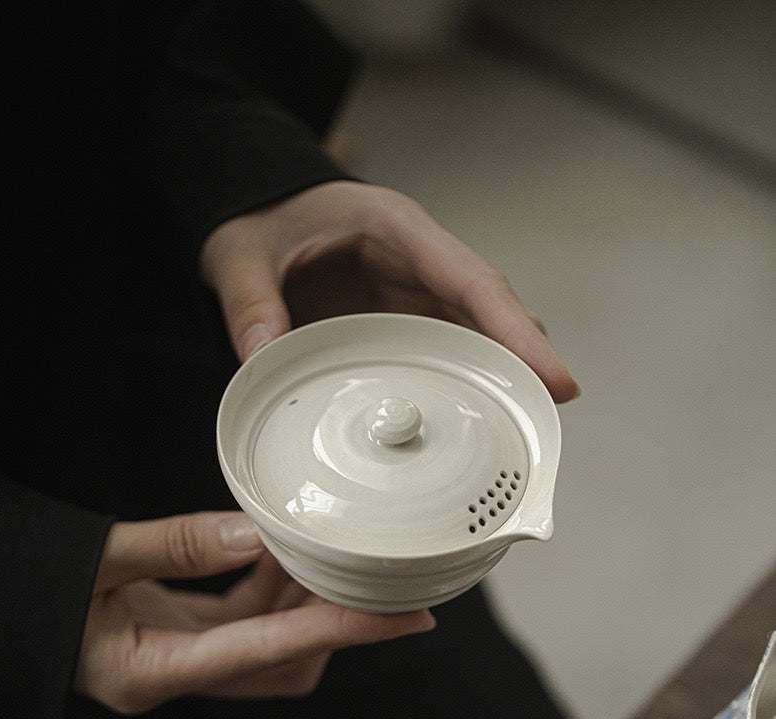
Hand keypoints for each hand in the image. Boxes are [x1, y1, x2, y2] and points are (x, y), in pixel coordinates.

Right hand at [74, 511, 434, 713]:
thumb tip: (251, 532)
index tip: (404, 617)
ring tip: (309, 546)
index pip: (271, 651)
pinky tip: (266, 549)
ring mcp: (172, 663)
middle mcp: (170, 679)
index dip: (342, 630)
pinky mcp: (170, 639)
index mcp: (149, 672)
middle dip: (328, 617)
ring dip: (296, 599)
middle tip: (359, 565)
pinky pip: (238, 624)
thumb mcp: (88, 560)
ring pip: (267, 646)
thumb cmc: (22, 591)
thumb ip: (169, 544)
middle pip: (283, 664)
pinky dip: (264, 588)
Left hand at [199, 181, 579, 402]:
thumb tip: (262, 356)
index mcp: (396, 231)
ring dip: (499, 379)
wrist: (253, 209)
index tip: (554, 378)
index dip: (516, 332)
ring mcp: (414, 294)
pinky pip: (445, 353)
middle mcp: (419, 262)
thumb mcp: (239, 255)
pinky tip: (471, 425)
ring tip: (522, 435)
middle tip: (547, 421)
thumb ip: (250, 303)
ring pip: (476, 337)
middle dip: (523, 363)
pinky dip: (462, 386)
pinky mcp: (402, 321)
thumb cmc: (259, 221)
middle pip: (490, 314)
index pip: (473, 282)